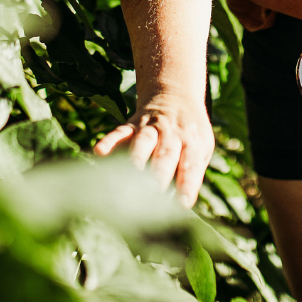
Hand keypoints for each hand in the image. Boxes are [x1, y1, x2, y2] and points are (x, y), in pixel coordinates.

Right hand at [93, 93, 214, 208]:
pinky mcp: (133, 124)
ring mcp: (152, 128)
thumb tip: (178, 207)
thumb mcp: (202, 148)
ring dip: (137, 155)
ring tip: (132, 169)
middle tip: (154, 189)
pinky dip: (110, 141)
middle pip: (166, 154)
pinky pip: (121, 132)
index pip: (191, 166)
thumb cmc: (190, 134)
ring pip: (144, 141)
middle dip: (160, 172)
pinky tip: (99, 151)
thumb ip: (192, 173)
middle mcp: (173, 135)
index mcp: (193, 143)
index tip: (182, 204)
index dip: (187, 185)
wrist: (176, 94)